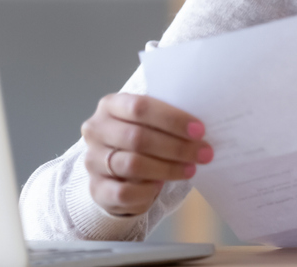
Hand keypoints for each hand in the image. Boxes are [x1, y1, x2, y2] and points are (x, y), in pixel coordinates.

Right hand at [80, 92, 212, 216]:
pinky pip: (124, 192)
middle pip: (138, 138)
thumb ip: (165, 120)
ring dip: (168, 169)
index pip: (140, 107)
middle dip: (177, 147)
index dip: (172, 119)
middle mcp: (96, 130)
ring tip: (190, 169)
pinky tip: (160, 187)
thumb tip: (198, 130)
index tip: (199, 130)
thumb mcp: (148, 121)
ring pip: (133, 165)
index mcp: (110, 105)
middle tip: (204, 153)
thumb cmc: (139, 138)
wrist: (113, 169)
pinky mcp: (96, 188)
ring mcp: (92, 160)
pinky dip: (147, 191)